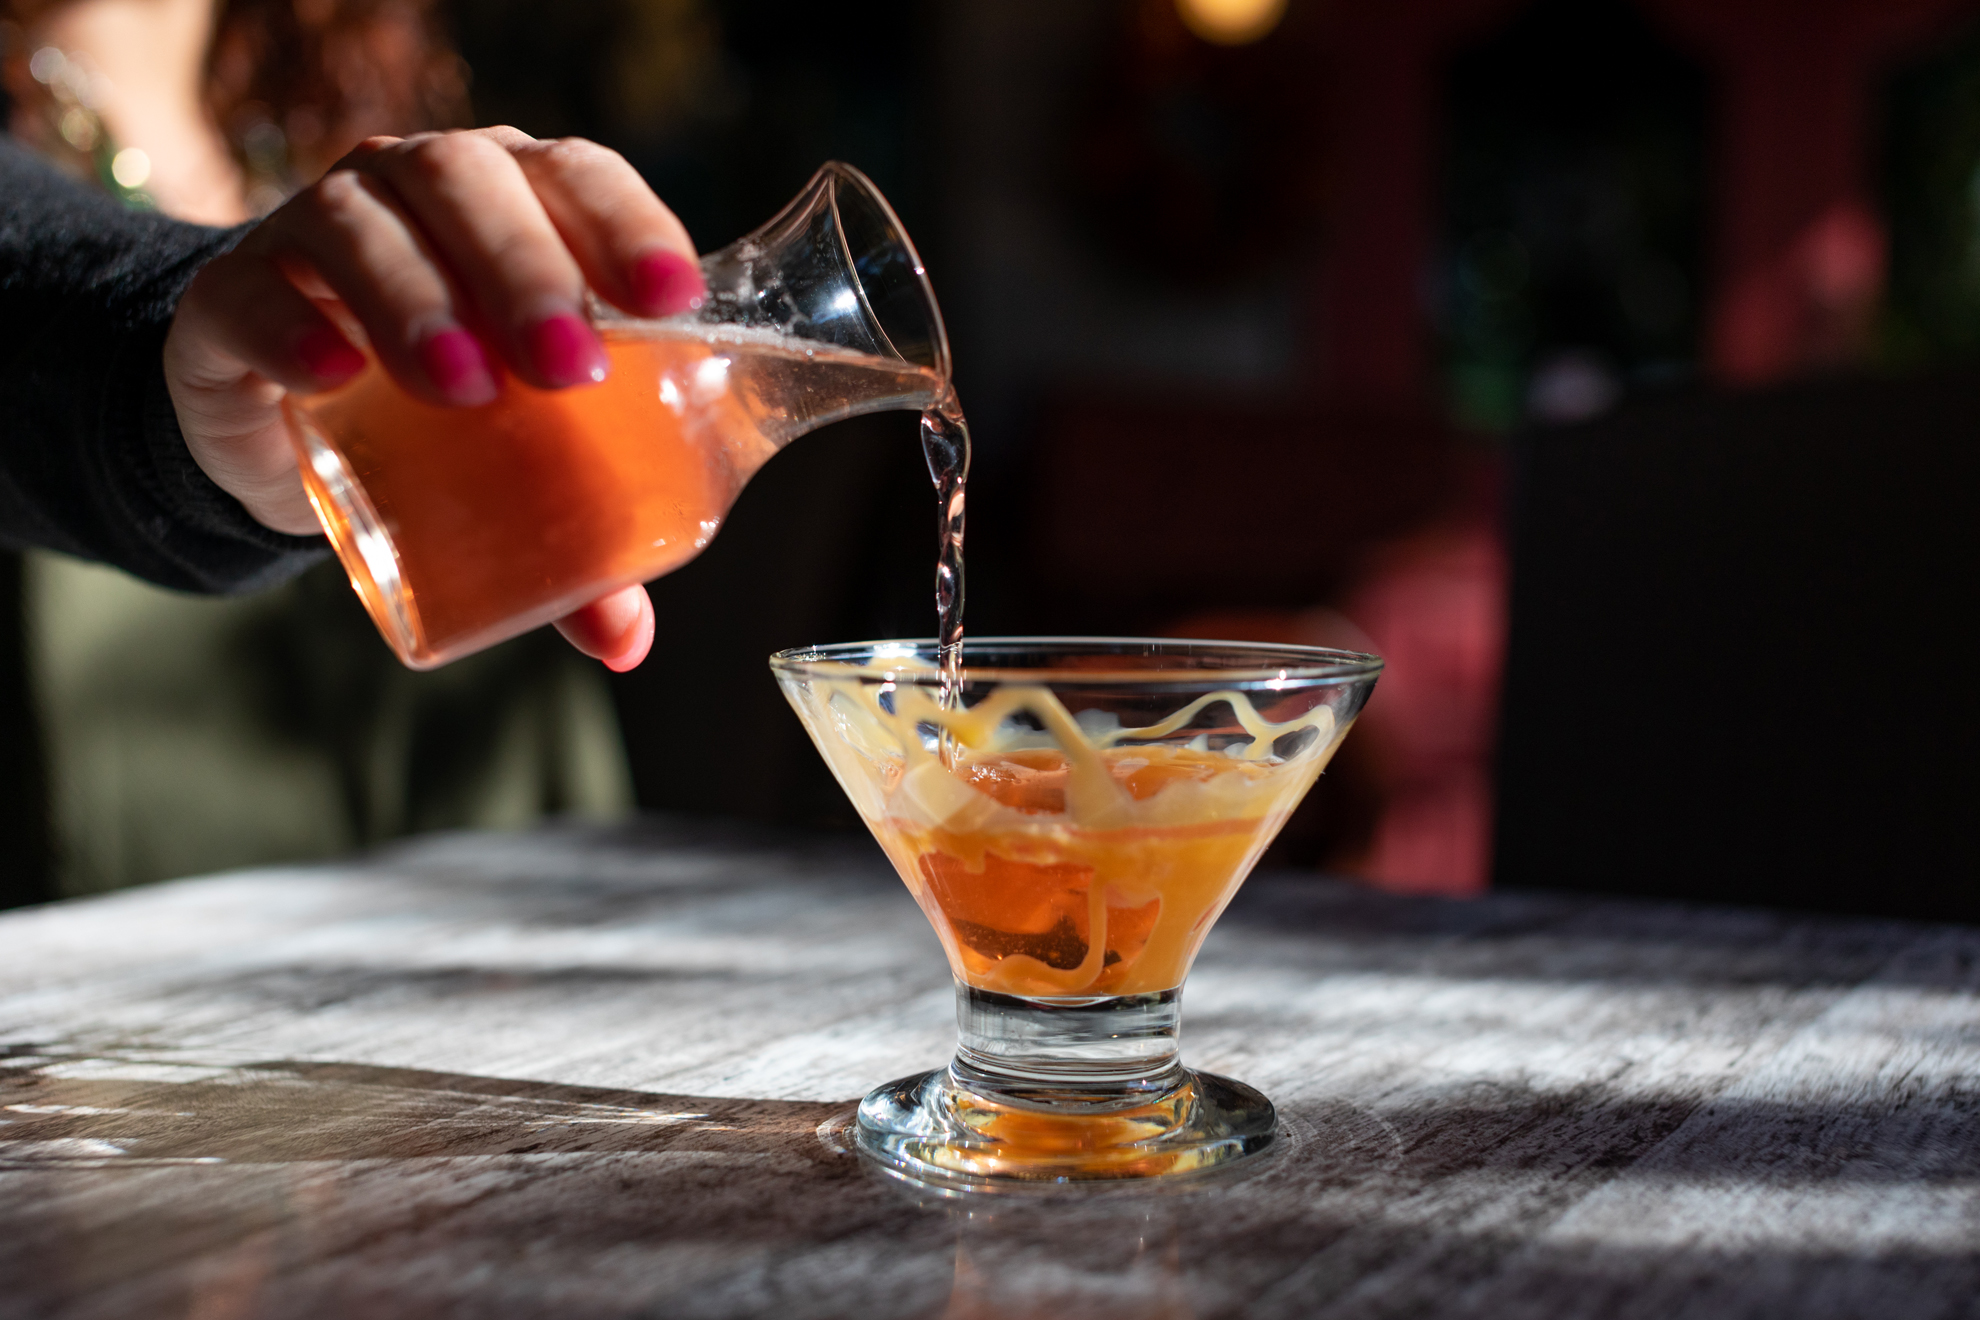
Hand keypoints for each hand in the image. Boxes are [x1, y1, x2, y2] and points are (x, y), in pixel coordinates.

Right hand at [162, 127, 704, 670]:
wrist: (278, 422)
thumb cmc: (438, 417)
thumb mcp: (517, 467)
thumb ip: (577, 544)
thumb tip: (626, 643)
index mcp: (516, 201)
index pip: (577, 175)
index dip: (629, 224)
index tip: (672, 299)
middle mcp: (416, 191)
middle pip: (471, 182)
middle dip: (529, 271)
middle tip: (571, 369)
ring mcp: (312, 232)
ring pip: (363, 224)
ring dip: (418, 299)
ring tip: (465, 388)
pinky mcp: (228, 298)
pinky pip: (249, 294)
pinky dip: (290, 327)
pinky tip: (330, 375)